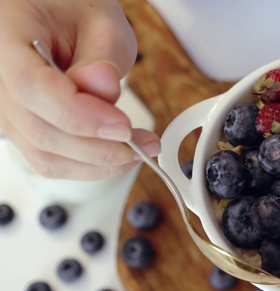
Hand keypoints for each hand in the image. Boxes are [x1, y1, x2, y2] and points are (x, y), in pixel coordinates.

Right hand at [0, 0, 160, 180]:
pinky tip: (119, 152)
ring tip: (139, 149)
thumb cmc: (72, 11)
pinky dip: (90, 164)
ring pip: (45, 156)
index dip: (79, 116)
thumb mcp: (100, 19)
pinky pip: (53, 158)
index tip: (123, 126)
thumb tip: (102, 89)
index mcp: (5, 39)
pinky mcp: (27, 129)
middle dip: (100, 148)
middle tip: (144, 143)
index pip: (31, 88)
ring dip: (99, 163)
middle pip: (40, 132)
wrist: (56, 15)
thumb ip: (103, 53)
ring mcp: (9, 110)